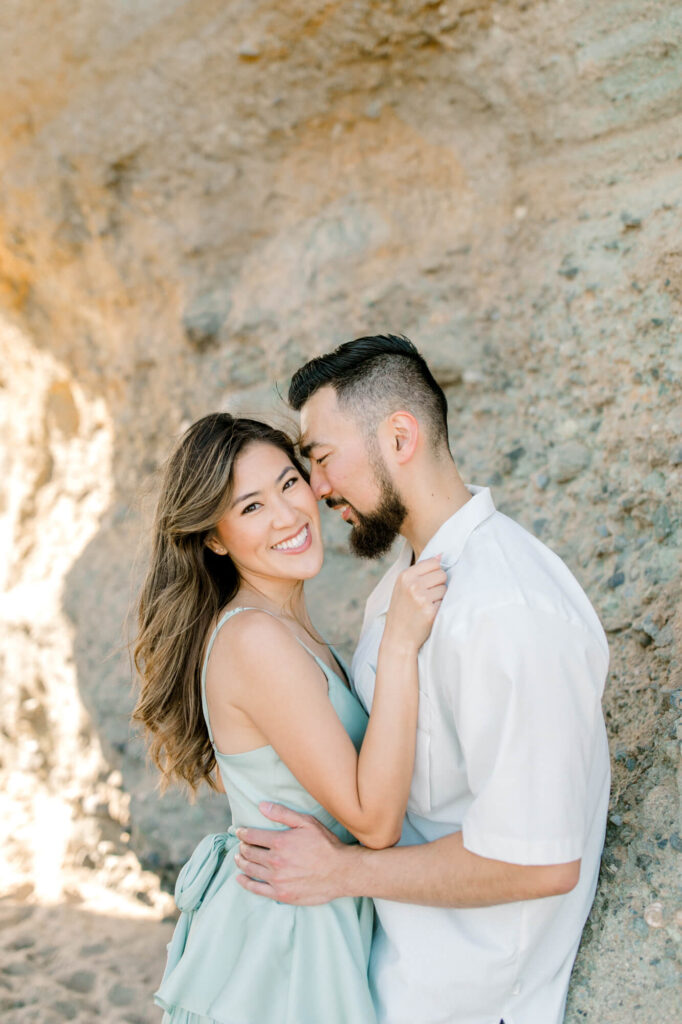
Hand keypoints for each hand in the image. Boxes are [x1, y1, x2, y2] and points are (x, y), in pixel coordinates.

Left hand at [234, 802, 352, 904]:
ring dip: (241, 861)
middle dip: (242, 847)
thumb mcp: (307, 822)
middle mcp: (275, 861)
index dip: (243, 833)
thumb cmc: (325, 845)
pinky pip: (256, 888)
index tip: (239, 831)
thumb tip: (261, 806)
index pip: (252, 836)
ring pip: (250, 869)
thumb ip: (283, 813)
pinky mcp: (280, 894)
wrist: (340, 872)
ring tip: (238, 857)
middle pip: (249, 852)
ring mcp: (277, 879)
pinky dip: (245, 882)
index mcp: (280, 842)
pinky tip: (240, 878)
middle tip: (241, 844)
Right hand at [384, 555, 446, 649]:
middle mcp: (413, 585)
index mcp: (405, 576)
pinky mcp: (431, 611)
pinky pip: (445, 602)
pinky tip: (429, 613)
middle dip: (438, 585)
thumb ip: (421, 570)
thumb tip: (441, 555)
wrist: (398, 637)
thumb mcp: (403, 586)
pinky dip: (440, 608)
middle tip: (427, 596)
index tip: (427, 583)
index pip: (434, 563)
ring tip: (427, 606)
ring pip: (445, 589)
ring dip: (440, 597)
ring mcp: (422, 598)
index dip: (434, 573)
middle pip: (442, 574)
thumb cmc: (402, 610)